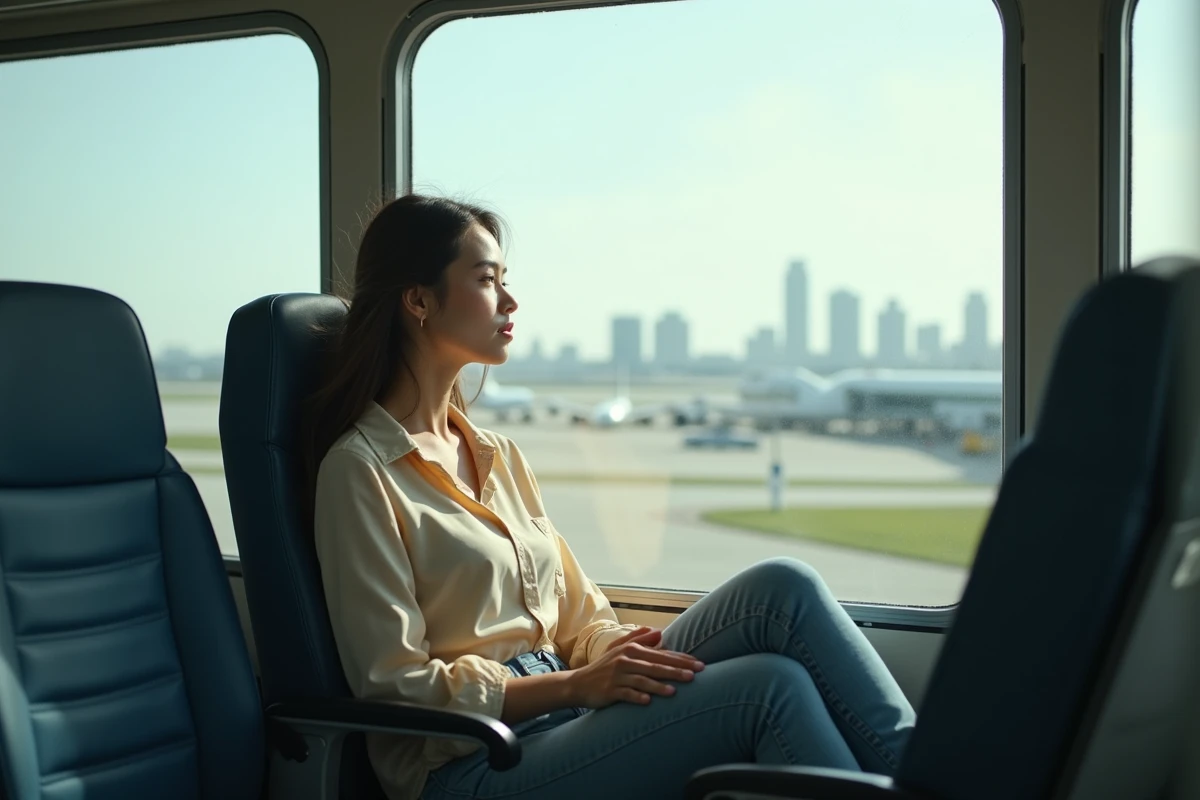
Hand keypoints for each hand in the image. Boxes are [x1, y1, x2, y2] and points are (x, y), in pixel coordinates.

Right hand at [568, 626, 704, 708]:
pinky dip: (637, 696)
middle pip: (655, 665)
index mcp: (631, 650)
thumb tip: (659, 631)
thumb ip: (638, 638)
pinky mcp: (609, 691)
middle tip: (695, 675)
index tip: (699, 664)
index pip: (661, 654)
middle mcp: (625, 660)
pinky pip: (626, 694)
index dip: (681, 659)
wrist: (579, 683)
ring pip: (642, 680)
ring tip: (675, 691)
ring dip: (659, 685)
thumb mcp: (618, 648)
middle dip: (676, 670)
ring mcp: (617, 676)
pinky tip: (648, 701)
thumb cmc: (603, 667)